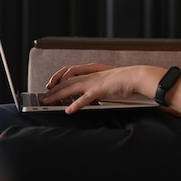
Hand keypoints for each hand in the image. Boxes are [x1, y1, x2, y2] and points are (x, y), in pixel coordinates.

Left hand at [41, 63, 164, 113]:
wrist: (137, 76)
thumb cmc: (126, 79)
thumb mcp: (108, 79)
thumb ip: (99, 83)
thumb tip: (92, 90)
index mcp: (93, 70)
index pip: (70, 71)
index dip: (58, 77)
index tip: (51, 83)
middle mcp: (91, 74)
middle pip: (66, 80)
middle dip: (53, 88)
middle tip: (43, 96)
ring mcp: (94, 82)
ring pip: (70, 88)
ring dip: (57, 95)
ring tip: (47, 101)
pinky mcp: (100, 90)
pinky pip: (85, 98)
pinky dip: (75, 104)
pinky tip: (69, 110)